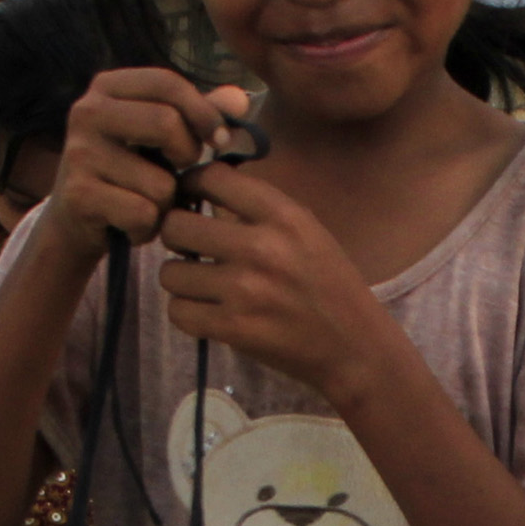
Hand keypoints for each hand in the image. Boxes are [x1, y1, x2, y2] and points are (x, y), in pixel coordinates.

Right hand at [51, 69, 249, 258]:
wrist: (76, 220)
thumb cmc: (128, 171)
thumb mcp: (163, 137)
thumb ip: (201, 115)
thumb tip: (240, 99)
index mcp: (108, 87)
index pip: (167, 83)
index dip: (203, 111)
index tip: (220, 139)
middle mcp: (86, 112)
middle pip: (165, 123)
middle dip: (187, 155)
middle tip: (177, 170)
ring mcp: (79, 153)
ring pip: (160, 182)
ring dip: (165, 203)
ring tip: (145, 204)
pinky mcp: (77, 194)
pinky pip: (142, 213)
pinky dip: (146, 227)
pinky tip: (130, 225)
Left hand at [150, 166, 395, 404]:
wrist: (353, 347)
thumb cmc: (330, 285)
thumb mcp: (307, 232)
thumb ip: (259, 211)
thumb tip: (202, 193)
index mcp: (284, 216)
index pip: (212, 178)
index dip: (190, 185)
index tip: (188, 197)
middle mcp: (261, 247)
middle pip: (177, 225)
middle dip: (176, 235)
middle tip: (189, 247)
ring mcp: (244, 290)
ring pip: (170, 273)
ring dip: (180, 279)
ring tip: (200, 284)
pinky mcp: (233, 329)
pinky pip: (177, 312)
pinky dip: (187, 313)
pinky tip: (206, 311)